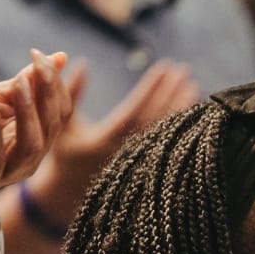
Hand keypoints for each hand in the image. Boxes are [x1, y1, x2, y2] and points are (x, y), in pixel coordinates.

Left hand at [0, 49, 74, 206]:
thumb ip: (26, 82)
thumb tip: (60, 57)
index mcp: (37, 138)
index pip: (60, 112)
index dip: (55, 84)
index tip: (38, 55)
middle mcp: (29, 157)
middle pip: (50, 128)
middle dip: (47, 94)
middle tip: (37, 66)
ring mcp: (6, 171)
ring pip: (31, 146)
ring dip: (29, 113)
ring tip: (21, 85)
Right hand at [25, 58, 201, 225]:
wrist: (70, 192)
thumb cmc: (65, 152)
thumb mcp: (61, 121)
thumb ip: (70, 92)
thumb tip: (83, 62)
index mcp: (105, 141)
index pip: (135, 110)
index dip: (152, 88)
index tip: (165, 67)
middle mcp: (126, 153)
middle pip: (156, 120)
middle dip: (172, 93)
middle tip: (185, 70)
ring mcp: (138, 164)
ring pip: (166, 134)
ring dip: (181, 108)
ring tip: (193, 85)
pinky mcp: (146, 169)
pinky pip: (168, 145)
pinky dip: (180, 127)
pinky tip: (190, 109)